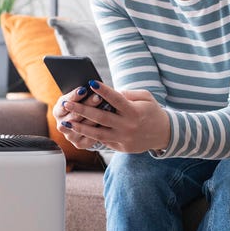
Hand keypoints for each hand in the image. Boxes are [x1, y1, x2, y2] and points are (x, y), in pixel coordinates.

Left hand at [55, 81, 170, 153]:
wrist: (164, 135)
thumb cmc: (152, 111)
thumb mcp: (145, 98)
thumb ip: (128, 94)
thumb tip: (109, 92)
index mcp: (134, 112)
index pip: (116, 100)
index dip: (103, 91)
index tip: (90, 82)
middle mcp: (128, 126)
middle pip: (101, 118)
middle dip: (82, 110)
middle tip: (66, 104)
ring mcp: (124, 139)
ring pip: (98, 133)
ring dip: (80, 127)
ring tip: (66, 122)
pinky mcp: (121, 147)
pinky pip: (103, 141)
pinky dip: (90, 136)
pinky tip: (77, 131)